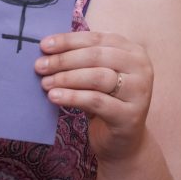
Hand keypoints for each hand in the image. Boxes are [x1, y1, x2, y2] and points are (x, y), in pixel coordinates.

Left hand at [35, 31, 152, 162]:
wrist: (122, 141)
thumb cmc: (105, 101)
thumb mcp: (95, 75)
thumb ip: (80, 59)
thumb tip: (46, 47)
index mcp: (132, 51)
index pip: (96, 38)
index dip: (68, 41)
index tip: (44, 45)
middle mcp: (141, 68)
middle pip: (96, 56)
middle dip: (64, 60)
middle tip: (39, 66)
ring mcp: (139, 92)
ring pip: (97, 77)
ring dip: (66, 78)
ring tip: (45, 83)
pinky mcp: (130, 115)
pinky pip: (96, 101)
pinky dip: (72, 97)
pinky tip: (54, 97)